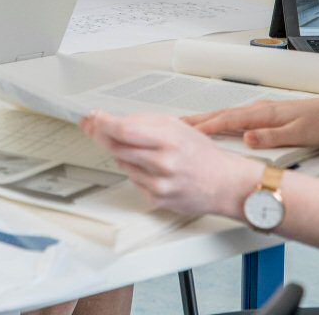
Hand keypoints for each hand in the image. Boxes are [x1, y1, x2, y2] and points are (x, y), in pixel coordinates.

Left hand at [81, 111, 256, 216]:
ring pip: (122, 163)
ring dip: (122, 154)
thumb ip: (146, 123)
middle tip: (93, 127)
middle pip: (116, 148)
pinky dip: (136, 172)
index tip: (92, 118)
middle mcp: (163, 164)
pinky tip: (152, 169)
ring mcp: (159, 185)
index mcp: (170, 140)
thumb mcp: (178, 127)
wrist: (225, 184)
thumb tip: (114, 121)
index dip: (103, 123)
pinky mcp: (156, 200)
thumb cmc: (203, 154)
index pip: (124, 130)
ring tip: (142, 150)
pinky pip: (133, 181)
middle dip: (101, 135)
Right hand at [186, 96, 318, 148]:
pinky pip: (235, 118)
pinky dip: (220, 121)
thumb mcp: (299, 134)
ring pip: (227, 116)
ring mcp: (262, 111)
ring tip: (188, 125)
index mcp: (264, 114)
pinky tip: (217, 125)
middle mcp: (259, 109)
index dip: (206, 127)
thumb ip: (271, 136)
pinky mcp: (266, 116)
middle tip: (174, 125)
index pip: (228, 120)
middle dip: (197, 120)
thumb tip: (248, 138)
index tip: (186, 132)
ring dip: (206, 120)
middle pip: (221, 115)